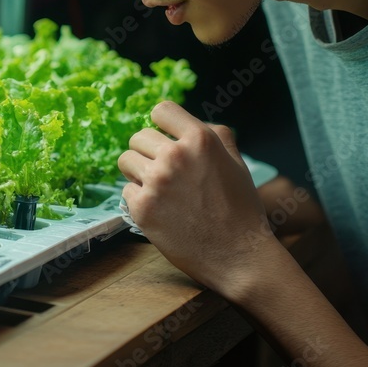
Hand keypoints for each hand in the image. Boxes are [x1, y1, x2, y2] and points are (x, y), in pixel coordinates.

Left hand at [119, 101, 280, 295]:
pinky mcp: (142, 208)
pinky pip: (126, 189)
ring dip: (138, 172)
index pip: (161, 110)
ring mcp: (156, 182)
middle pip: (139, 136)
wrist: (238, 256)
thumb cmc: (241, 210)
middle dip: (148, 152)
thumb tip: (192, 123)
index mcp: (200, 139)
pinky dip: (138, 198)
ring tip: (159, 188)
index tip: (164, 137)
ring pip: (126, 160)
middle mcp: (175, 155)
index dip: (161, 124)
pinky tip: (160, 209)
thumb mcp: (237, 163)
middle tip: (164, 172)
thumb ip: (216, 135)